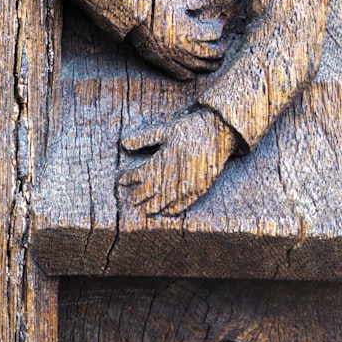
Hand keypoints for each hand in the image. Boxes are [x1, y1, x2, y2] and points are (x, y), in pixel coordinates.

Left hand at [118, 108, 237, 216]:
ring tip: (144, 210)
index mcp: (161, 161)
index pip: (137, 175)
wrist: (220, 132)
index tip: (121, 181)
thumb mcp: (165, 130)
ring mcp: (185, 185)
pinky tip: (165, 212)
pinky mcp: (199, 189)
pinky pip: (182, 206)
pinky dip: (171, 210)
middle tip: (128, 199)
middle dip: (135, 196)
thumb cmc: (190, 129)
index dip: (127, 179)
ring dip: (151, 207)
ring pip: (162, 203)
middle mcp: (171, 176)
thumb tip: (123, 144)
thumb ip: (144, 139)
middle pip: (147, 193)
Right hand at [130, 0, 223, 79]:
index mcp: (192, 31)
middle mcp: (186, 47)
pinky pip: (180, 73)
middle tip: (224, 47)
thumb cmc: (157, 4)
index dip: (219, 28)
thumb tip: (206, 1)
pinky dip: (189, 74)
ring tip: (215, 64)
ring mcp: (174, 56)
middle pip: (211, 53)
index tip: (220, 24)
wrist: (135, 16)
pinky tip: (193, 73)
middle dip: (221, 50)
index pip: (214, 34)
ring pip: (198, 66)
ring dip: (209, 66)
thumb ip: (196, 1)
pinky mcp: (163, 62)